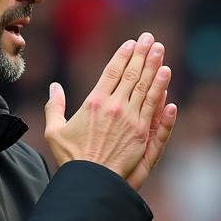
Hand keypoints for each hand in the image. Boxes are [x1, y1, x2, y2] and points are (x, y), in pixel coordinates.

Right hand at [44, 32, 172, 183]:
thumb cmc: (72, 159)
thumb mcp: (55, 131)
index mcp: (94, 103)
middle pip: (132, 74)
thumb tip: (54, 87)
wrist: (91, 181)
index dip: (123, 55)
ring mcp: (130, 120)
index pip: (112, 72)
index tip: (131, 44)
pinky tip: (165, 77)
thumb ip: (55, 107)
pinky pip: (153, 107)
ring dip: (154, 67)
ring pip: (145, 87)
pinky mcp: (142, 134)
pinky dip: (159, 90)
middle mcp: (114, 107)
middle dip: (142, 54)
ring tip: (161, 51)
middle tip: (150, 39)